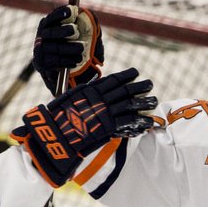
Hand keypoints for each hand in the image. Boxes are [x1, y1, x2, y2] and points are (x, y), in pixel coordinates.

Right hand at [11, 68, 155, 186]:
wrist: (53, 134)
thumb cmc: (56, 118)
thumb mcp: (68, 100)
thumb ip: (82, 94)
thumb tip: (90, 88)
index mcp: (90, 90)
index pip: (112, 80)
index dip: (125, 76)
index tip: (135, 72)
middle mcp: (99, 99)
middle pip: (124, 91)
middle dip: (139, 87)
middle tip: (150, 84)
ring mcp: (105, 112)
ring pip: (129, 105)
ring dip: (143, 102)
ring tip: (154, 100)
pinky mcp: (108, 127)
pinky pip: (127, 123)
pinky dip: (139, 122)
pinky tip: (148, 122)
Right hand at [32, 5, 104, 91]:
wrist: (62, 67)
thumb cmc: (73, 45)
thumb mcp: (79, 33)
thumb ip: (83, 24)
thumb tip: (89, 16)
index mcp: (48, 24)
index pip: (53, 17)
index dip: (61, 13)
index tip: (72, 11)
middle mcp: (41, 36)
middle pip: (50, 32)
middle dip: (63, 30)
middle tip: (75, 30)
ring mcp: (40, 50)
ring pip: (54, 48)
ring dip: (69, 48)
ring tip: (81, 48)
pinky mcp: (41, 63)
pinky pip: (54, 61)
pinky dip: (67, 61)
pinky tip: (76, 60)